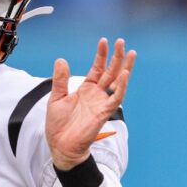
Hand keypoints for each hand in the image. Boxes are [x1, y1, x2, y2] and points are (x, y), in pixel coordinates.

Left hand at [45, 38, 135, 170]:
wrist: (60, 144)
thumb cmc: (58, 124)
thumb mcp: (56, 98)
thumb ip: (60, 80)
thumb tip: (60, 59)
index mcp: (85, 89)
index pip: (97, 68)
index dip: (101, 55)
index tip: (104, 41)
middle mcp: (96, 94)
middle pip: (110, 72)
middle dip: (116, 57)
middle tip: (121, 42)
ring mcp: (101, 102)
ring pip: (117, 82)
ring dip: (124, 68)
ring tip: (130, 53)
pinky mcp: (103, 112)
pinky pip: (115, 98)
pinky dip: (121, 86)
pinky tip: (124, 74)